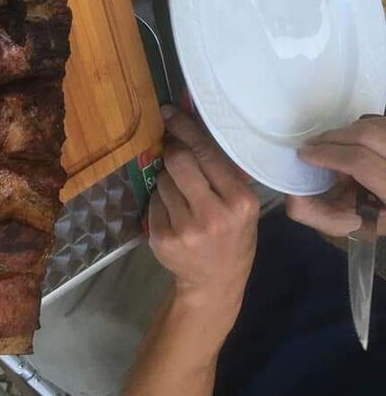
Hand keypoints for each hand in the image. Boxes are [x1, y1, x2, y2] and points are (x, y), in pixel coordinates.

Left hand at [149, 107, 258, 315]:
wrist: (215, 283)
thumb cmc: (233, 235)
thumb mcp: (243, 203)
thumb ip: (223, 167)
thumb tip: (194, 118)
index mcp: (240, 200)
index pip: (206, 152)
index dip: (184, 128)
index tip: (168, 112)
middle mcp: (213, 215)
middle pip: (178, 160)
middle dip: (172, 152)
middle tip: (174, 153)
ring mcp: (185, 229)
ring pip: (162, 179)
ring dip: (166, 179)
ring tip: (182, 196)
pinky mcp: (162, 239)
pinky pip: (152, 201)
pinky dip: (159, 200)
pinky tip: (173, 214)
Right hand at [286, 116, 385, 235]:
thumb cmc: (372, 219)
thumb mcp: (344, 224)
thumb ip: (314, 213)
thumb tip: (291, 193)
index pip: (360, 162)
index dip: (328, 154)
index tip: (304, 154)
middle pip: (368, 135)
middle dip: (333, 137)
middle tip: (312, 145)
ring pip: (374, 125)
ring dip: (348, 132)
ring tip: (334, 147)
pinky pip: (379, 122)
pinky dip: (362, 128)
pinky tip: (354, 143)